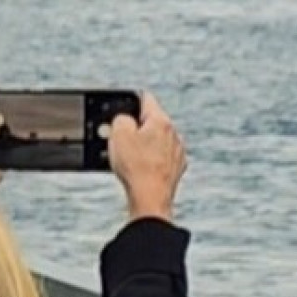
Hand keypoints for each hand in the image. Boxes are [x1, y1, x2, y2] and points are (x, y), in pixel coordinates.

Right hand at [108, 93, 185, 222]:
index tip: (121, 106)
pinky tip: (138, 168)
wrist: (150, 198)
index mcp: (161, 121)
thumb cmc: (136, 167)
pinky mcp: (176, 169)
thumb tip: (125, 119)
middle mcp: (174, 134)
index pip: (145, 99)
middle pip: (151, 121)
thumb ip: (121, 118)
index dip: (129, 100)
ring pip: (156, 140)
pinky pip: (160, 157)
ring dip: (143, 144)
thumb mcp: (118, 134)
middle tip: (119, 137)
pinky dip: (150, 159)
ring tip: (128, 157)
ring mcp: (177, 153)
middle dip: (135, 126)